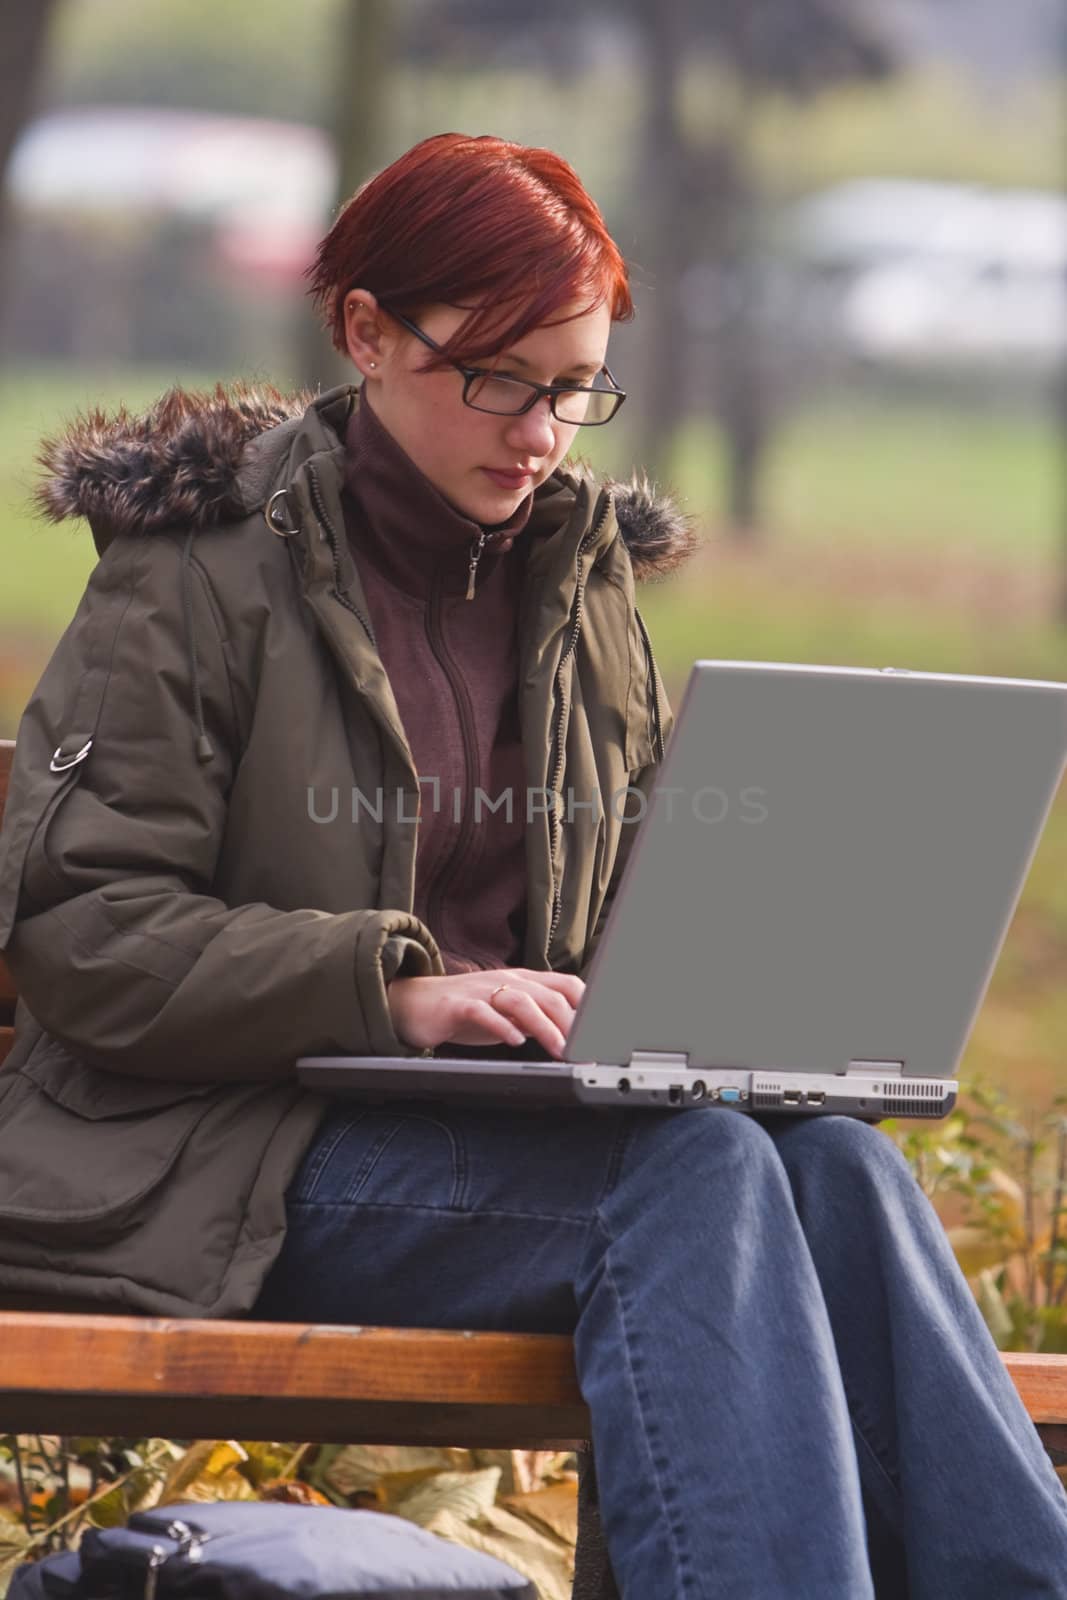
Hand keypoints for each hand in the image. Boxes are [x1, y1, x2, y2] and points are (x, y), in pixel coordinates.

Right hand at [386, 968, 585, 1058]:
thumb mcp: (509, 1014)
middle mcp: (507, 981)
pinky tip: (515, 1041)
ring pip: (522, 1000)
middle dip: (572, 1023)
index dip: (588, 1007)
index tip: (603, 1034)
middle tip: (584, 1050)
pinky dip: (502, 1025)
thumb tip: (574, 1037)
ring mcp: (483, 990)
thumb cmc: (467, 1010)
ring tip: (558, 1049)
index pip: (567, 985)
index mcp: (524, 981)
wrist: (416, 1005)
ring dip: (544, 1026)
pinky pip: (484, 1011)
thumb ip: (539, 1020)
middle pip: (549, 995)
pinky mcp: (460, 1004)